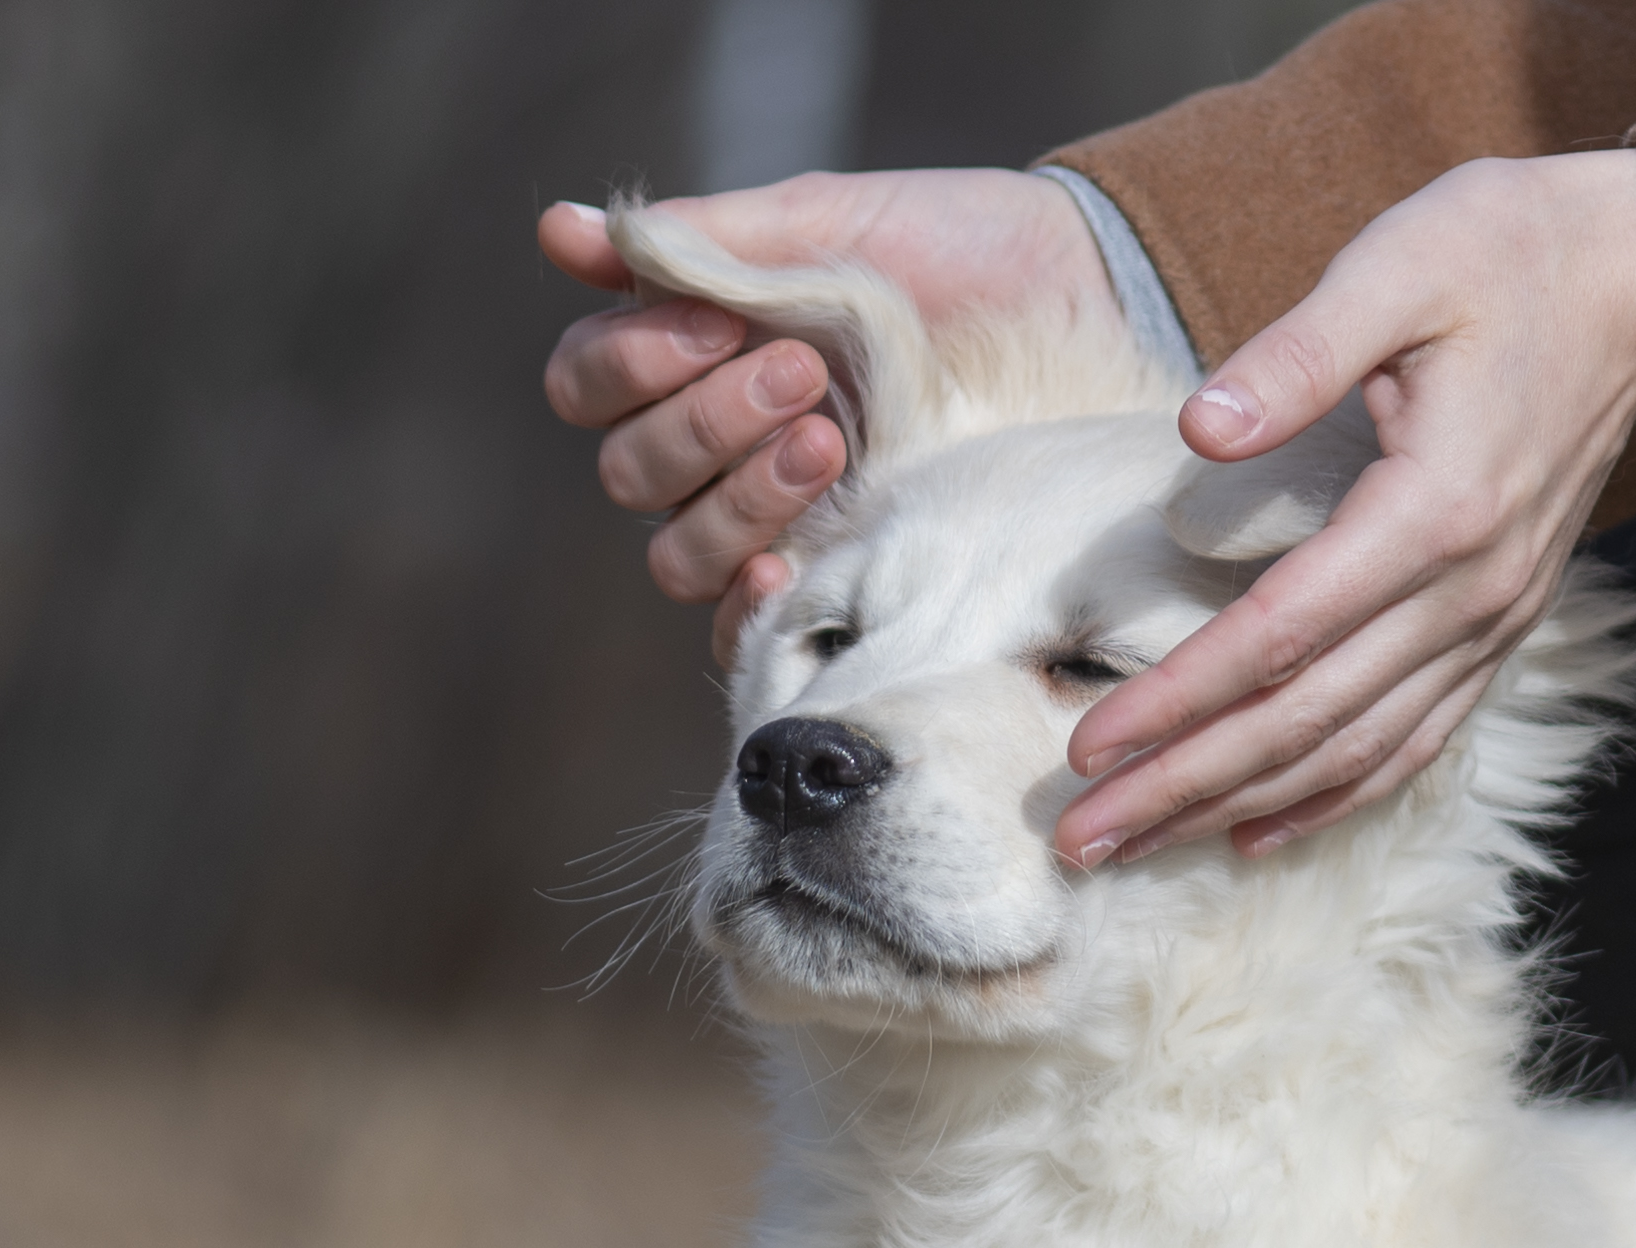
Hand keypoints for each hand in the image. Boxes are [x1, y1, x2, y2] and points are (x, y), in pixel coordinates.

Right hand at [539, 172, 1121, 662]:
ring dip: (738, 499)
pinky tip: (785, 572)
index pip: (587, 383)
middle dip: (705, 421)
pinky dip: (745, 607)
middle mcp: (705, 452)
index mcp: (685, 358)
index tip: (721, 322)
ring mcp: (760, 527)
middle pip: (627, 472)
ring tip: (831, 445)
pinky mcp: (821, 588)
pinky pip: (735, 635)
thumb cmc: (950, 253)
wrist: (1077, 305)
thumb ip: (703, 238)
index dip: (632, 361)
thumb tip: (558, 230)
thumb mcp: (833, 224)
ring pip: (674, 554)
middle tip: (804, 377)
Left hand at [1053, 151, 1635, 869]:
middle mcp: (1469, 589)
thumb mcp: (1398, 266)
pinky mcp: (1501, 624)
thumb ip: (1297, 351)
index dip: (1174, 702)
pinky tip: (1255, 833)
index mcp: (1433, 509)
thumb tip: (1198, 426)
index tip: (1084, 749)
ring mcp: (1492, 618)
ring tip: (1134, 851)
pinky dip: (1331, 797)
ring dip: (1236, 810)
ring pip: (1351, 752)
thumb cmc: (1510, 254)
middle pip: (1301, 723)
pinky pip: (1414, 742)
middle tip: (1077, 842)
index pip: (1275, 638)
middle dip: (1181, 789)